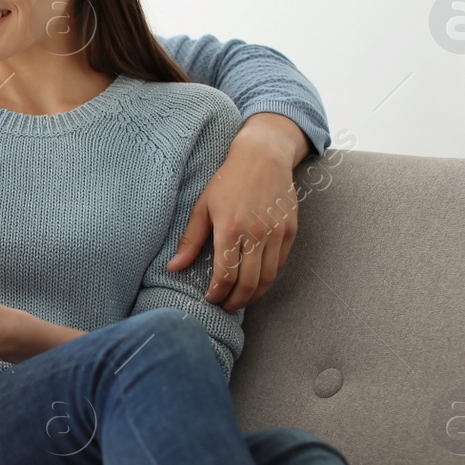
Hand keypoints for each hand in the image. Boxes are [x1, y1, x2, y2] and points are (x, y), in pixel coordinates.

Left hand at [167, 113, 308, 311]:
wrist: (263, 157)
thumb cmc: (228, 181)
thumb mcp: (202, 207)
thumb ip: (190, 241)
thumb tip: (174, 267)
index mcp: (231, 229)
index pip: (225, 276)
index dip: (217, 294)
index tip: (210, 299)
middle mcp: (256, 234)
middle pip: (249, 284)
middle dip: (235, 301)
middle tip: (225, 307)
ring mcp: (276, 233)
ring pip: (268, 278)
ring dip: (254, 295)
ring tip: (240, 299)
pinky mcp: (290, 231)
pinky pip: (280, 264)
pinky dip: (269, 279)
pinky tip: (256, 282)